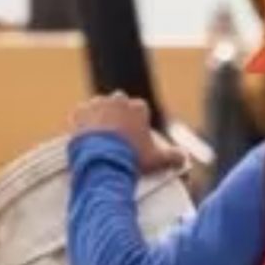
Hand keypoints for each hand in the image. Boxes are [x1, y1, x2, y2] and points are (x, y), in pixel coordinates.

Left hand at [71, 92, 186, 172]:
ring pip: (99, 107)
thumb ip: (174, 157)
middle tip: (116, 137)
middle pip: (118, 105)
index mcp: (138, 108)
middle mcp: (118, 101)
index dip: (136, 123)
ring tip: (100, 138)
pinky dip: (82, 123)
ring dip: (99, 118)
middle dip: (118, 116)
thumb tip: (184, 157)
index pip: (139, 109)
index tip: (133, 136)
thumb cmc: (131, 159)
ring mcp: (97, 105)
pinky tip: (84, 136)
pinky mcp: (79, 112)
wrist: (102, 163)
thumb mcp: (157, 160)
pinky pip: (80, 115)